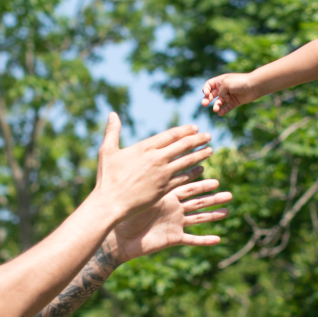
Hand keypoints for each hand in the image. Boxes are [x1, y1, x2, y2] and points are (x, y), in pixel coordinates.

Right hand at [93, 114, 213, 223]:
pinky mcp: (165, 189)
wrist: (110, 203)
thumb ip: (113, 131)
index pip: (171, 135)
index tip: (195, 128)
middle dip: (198, 139)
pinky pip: (184, 178)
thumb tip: (112, 113)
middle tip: (208, 136)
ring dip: (200, 155)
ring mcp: (162, 174)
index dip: (185, 130)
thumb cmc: (107, 178)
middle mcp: (157, 159)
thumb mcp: (107, 151)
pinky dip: (194, 173)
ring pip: (187, 161)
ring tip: (210, 150)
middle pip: (183, 145)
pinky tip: (201, 170)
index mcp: (144, 147)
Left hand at [107, 175, 231, 261]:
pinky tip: (218, 239)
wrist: (119, 238)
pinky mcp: (173, 238)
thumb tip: (144, 154)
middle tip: (227, 192)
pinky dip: (204, 240)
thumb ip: (146, 178)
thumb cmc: (124, 214)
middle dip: (211, 196)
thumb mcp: (138, 194)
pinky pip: (192, 240)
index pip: (185, 184)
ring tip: (227, 211)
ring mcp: (174, 224)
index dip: (197, 178)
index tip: (208, 169)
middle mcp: (173, 209)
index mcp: (166, 196)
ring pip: (199, 218)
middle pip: (197, 200)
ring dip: (213, 215)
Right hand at [201, 73, 257, 116]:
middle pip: (212, 94)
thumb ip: (220, 91)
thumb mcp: (226, 84)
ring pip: (219, 102)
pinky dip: (223, 111)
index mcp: (221, 81)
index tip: (206, 93)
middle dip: (207, 99)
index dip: (205, 89)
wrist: (254, 86)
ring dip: (216, 106)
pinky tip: (220, 113)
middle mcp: (224, 88)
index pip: (209, 85)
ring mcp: (229, 95)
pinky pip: (227, 107)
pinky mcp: (235, 102)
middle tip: (204, 104)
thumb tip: (222, 99)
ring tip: (216, 109)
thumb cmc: (240, 82)